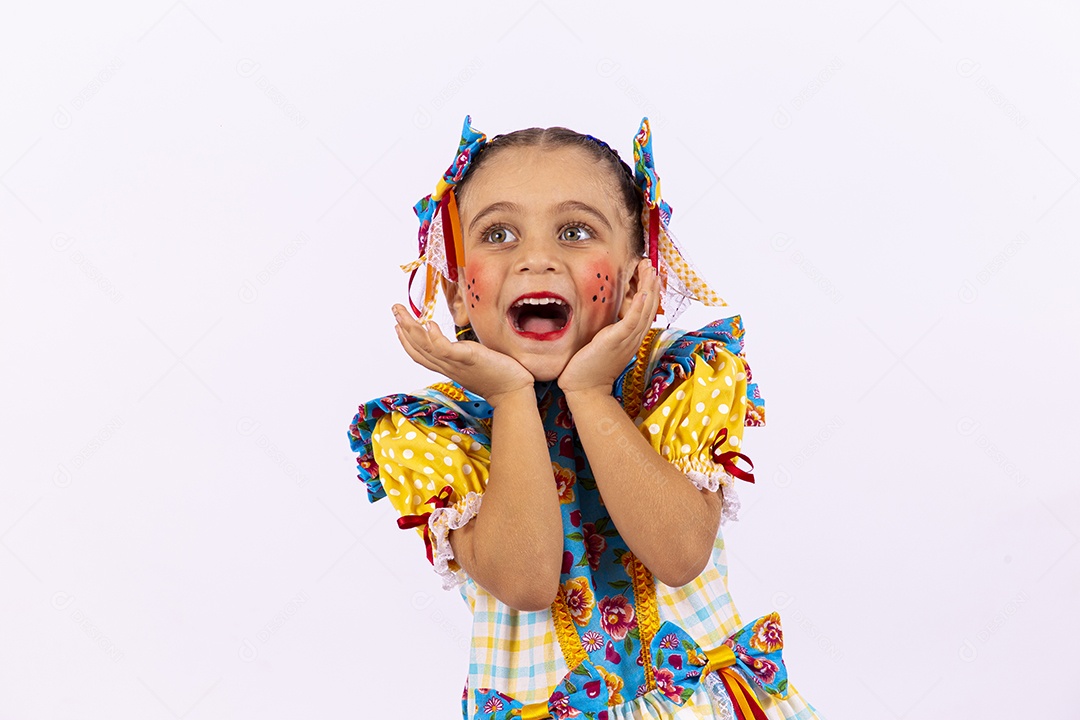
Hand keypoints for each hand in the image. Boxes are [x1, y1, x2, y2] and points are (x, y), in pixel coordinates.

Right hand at [391, 305, 534, 405]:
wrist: (513, 391)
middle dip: (403, 328)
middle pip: (418, 348)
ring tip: (402, 312)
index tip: (398, 324)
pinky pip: (445, 349)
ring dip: (411, 329)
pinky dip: (435, 337)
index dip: (407, 340)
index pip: (421, 354)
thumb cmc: (499, 375)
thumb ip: (465, 354)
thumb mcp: (475, 362)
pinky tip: (429, 324)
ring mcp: (456, 363)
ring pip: (426, 347)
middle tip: (395, 309)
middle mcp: (448, 366)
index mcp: (448, 366)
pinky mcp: (468, 359)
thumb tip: (463, 344)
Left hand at [557, 259, 660, 395]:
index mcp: (631, 337)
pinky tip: (643, 292)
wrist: (584, 388)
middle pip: (649, 307)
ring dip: (649, 289)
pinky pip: (633, 320)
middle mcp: (633, 338)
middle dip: (652, 284)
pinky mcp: (617, 340)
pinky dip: (639, 305)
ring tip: (651, 271)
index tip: (647, 274)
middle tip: (651, 265)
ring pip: (645, 310)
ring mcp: (627, 339)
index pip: (645, 310)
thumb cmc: (589, 368)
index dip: (649, 291)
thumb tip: (605, 316)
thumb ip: (607, 330)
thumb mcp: (602, 343)